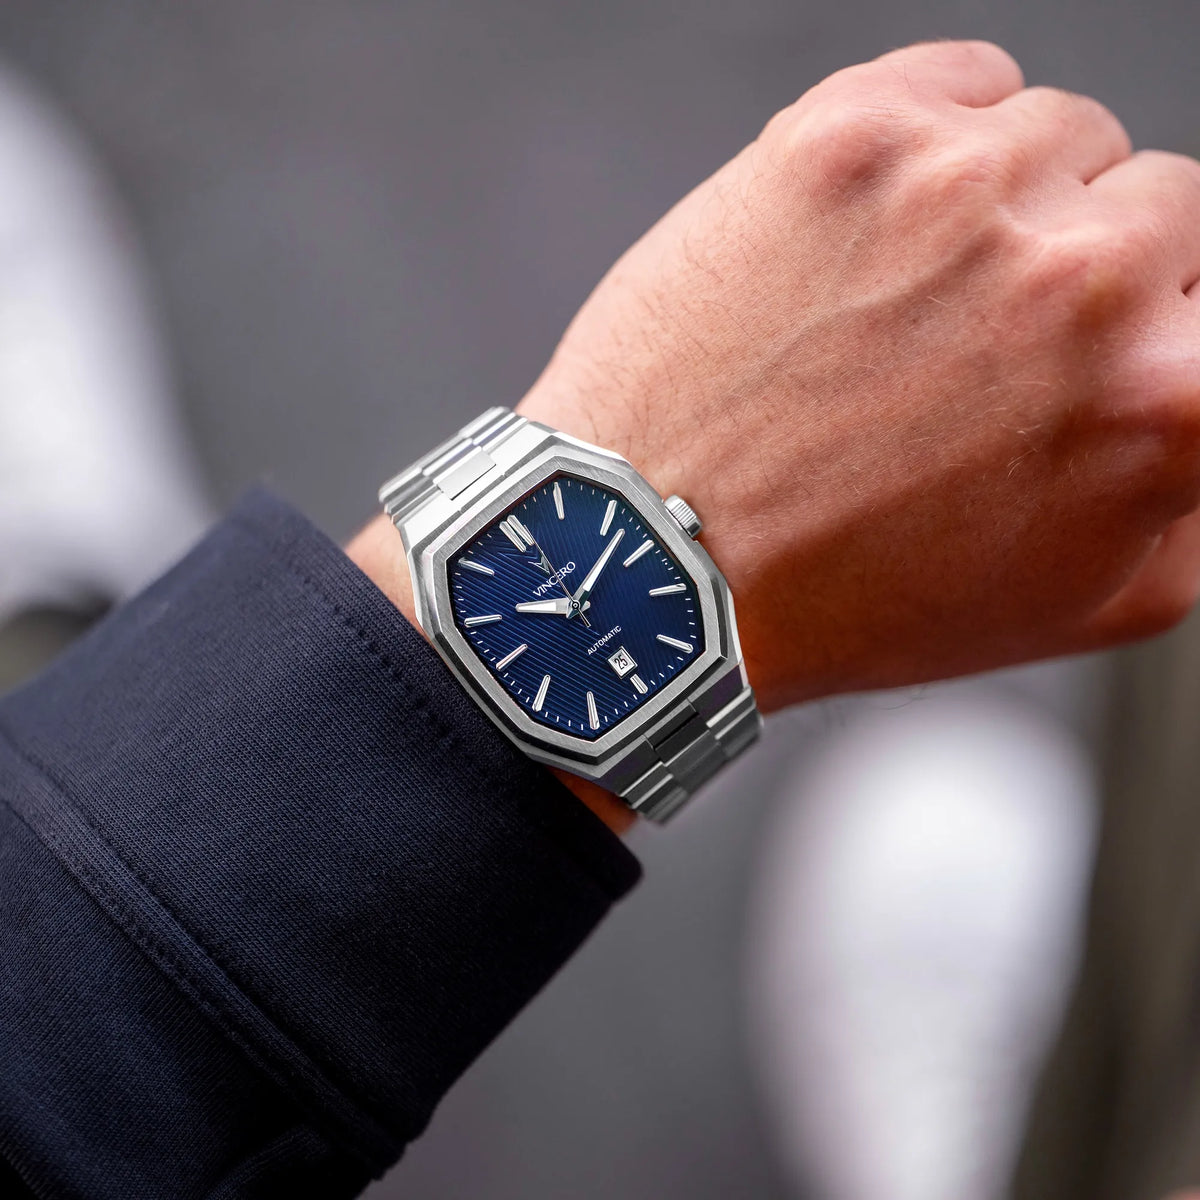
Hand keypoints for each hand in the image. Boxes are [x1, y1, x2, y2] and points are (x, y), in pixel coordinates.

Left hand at [517, 40, 1199, 709]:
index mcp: (1169, 398)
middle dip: (1084, 270)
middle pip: (1156, 203)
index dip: (1155, 330)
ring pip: (1055, 138)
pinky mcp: (854, 137)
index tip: (1091, 352)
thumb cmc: (847, 595)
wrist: (662, 558)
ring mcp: (964, 190)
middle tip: (977, 349)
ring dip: (1002, 209)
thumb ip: (1197, 492)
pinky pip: (961, 81)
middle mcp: (1085, 276)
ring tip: (902, 307)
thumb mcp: (1086, 602)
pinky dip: (935, 141)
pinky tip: (870, 240)